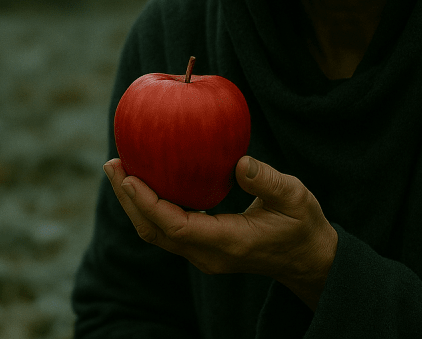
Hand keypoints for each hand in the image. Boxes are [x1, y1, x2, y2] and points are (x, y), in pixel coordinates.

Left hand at [103, 155, 337, 309]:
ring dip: (134, 203)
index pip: (175, 226)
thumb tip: (238, 162)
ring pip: (157, 232)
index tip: (129, 176)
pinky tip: (146, 178)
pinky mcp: (203, 247)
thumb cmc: (303, 225)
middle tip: (113, 163)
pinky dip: (150, 204)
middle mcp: (208, 254)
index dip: (148, 202)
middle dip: (129, 199)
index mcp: (228, 243)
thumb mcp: (295, 197)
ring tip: (119, 168)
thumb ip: (268, 181)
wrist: (308, 259)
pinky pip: (167, 228)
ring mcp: (203, 254)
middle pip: (155, 231)